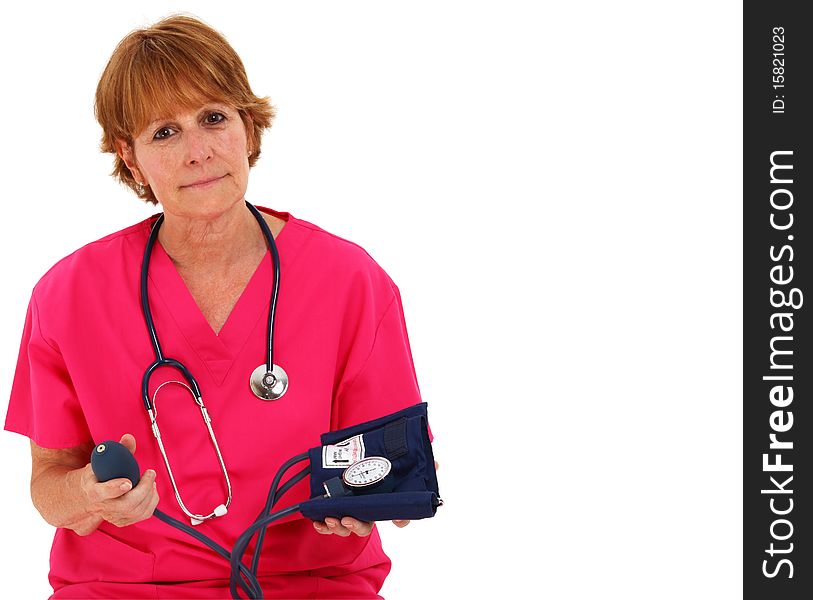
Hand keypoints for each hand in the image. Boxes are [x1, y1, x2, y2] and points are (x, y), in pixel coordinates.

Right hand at [80, 433, 159, 527]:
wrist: (88, 496)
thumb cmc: (98, 476)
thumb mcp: (103, 461)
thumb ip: (119, 450)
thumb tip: (129, 438)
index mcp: (93, 490)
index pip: (101, 493)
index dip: (115, 488)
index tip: (127, 482)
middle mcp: (103, 506)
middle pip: (126, 504)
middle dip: (144, 488)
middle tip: (150, 474)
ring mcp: (113, 516)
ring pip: (137, 511)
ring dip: (150, 494)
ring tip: (150, 481)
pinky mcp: (123, 520)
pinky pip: (143, 515)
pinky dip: (152, 502)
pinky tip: (150, 491)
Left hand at [312, 460, 438, 534]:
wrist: (358, 449)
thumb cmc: (383, 459)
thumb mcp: (403, 458)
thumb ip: (420, 461)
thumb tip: (436, 464)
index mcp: (384, 500)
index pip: (397, 516)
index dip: (400, 520)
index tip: (397, 522)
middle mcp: (367, 507)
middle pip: (364, 527)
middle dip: (356, 526)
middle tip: (349, 518)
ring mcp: (349, 507)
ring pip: (344, 526)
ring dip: (337, 526)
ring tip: (332, 518)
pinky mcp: (332, 503)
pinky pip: (327, 521)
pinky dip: (322, 525)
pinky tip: (318, 520)